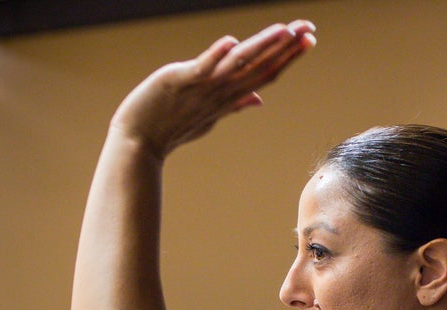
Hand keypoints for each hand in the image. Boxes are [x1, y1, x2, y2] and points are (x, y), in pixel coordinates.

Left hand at [110, 20, 315, 160]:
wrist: (137, 144)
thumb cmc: (170, 128)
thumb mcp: (208, 116)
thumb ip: (234, 103)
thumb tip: (258, 99)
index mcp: (228, 98)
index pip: (265, 74)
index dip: (288, 57)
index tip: (308, 40)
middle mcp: (220, 93)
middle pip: (258, 67)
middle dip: (285, 47)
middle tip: (309, 29)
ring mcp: (201, 88)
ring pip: (237, 65)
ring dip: (261, 46)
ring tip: (283, 30)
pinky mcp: (180, 82)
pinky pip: (201, 67)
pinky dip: (215, 55)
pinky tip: (230, 41)